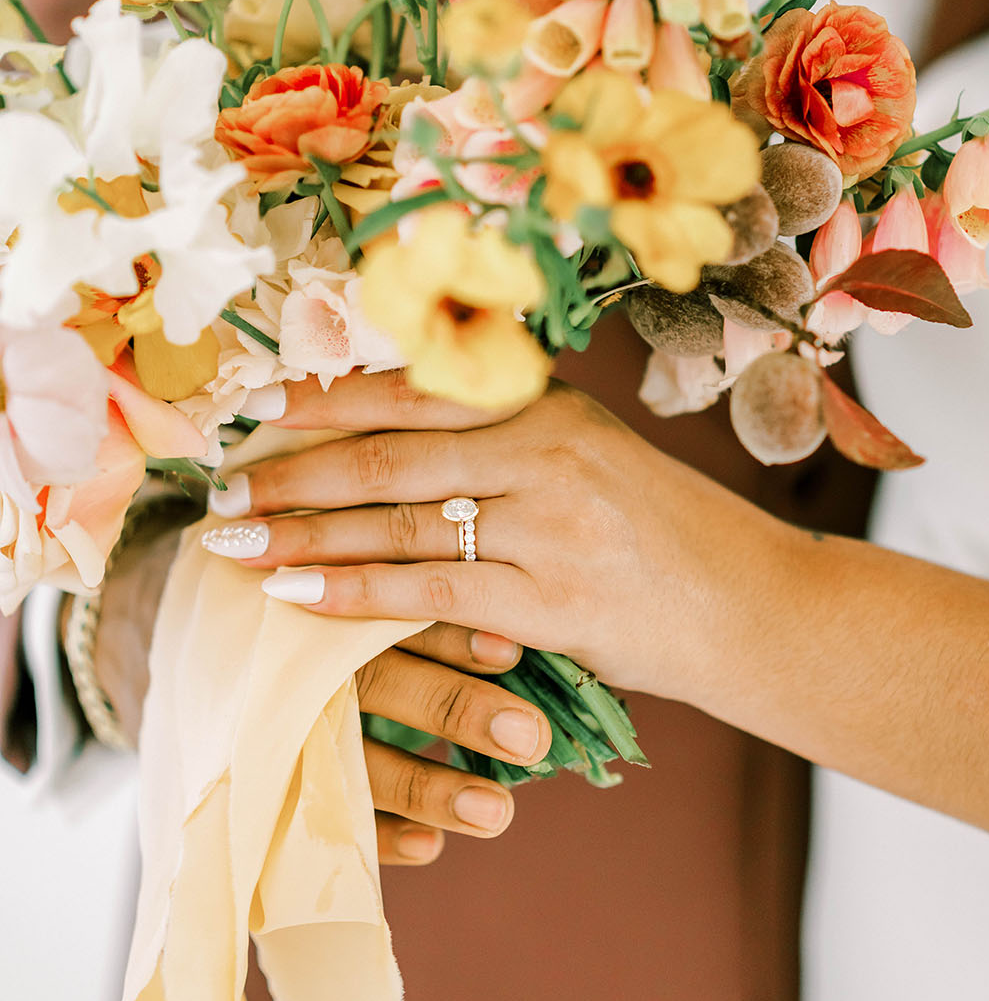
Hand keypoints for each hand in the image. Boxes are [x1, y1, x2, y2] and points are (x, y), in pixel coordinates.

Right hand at [90, 520, 550, 865]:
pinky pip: (328, 814)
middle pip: (385, 684)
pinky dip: (379, 835)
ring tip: (500, 814)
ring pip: (362, 761)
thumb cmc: (298, 590)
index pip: (394, 608)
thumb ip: (400, 565)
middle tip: (531, 736)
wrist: (192, 630)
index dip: (451, 629)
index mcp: (325, 599)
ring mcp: (289, 727)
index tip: (512, 650)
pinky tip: (431, 850)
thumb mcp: (333, 562)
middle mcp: (306, 662)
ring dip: (431, 788)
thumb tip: (508, 592)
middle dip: (458, 709)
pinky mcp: (277, 780)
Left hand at [201, 370, 780, 698]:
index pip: (409, 393)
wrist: (755, 607)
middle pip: (386, 454)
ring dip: (302, 533)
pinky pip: (427, 590)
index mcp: (549, 404)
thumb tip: (391, 450)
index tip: (254, 416)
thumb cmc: (665, 539)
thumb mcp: (592, 462)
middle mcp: (546, 447)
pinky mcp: (555, 596)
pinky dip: (352, 590)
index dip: (320, 404)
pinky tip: (295, 596)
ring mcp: (551, 521)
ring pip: (396, 520)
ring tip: (233, 546)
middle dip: (290, 474)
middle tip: (221, 492)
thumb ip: (505, 448)